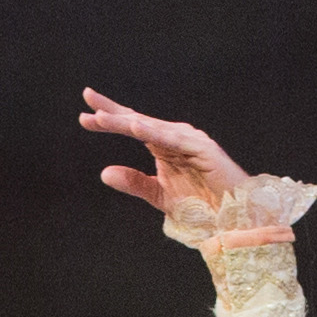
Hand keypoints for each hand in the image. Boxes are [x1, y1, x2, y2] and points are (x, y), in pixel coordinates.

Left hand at [83, 89, 247, 223]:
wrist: (232, 216)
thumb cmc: (201, 203)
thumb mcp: (158, 194)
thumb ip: (134, 182)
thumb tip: (104, 173)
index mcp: (164, 143)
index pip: (133, 127)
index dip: (110, 119)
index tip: (84, 116)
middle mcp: (175, 136)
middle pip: (138, 121)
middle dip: (112, 112)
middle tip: (88, 99)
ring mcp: (189, 140)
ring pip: (152, 128)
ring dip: (126, 121)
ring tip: (101, 117)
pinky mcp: (202, 149)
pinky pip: (174, 140)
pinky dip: (155, 132)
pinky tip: (135, 126)